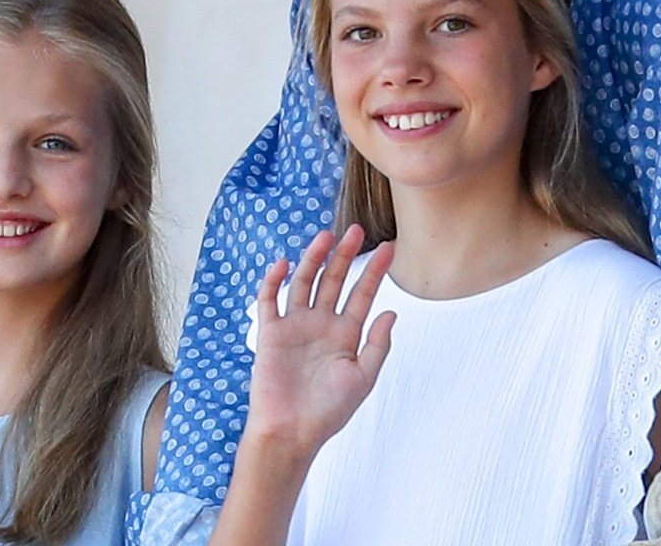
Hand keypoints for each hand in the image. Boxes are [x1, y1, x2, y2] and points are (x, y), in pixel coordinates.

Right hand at [245, 226, 394, 457]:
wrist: (292, 430)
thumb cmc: (328, 411)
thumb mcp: (363, 378)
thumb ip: (377, 344)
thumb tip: (391, 312)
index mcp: (345, 335)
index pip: (362, 295)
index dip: (375, 271)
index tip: (391, 248)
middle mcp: (320, 325)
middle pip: (334, 281)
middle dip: (345, 256)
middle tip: (357, 230)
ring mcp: (294, 326)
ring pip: (304, 283)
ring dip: (313, 259)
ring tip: (325, 237)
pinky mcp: (270, 333)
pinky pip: (269, 301)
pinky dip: (273, 281)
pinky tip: (283, 264)